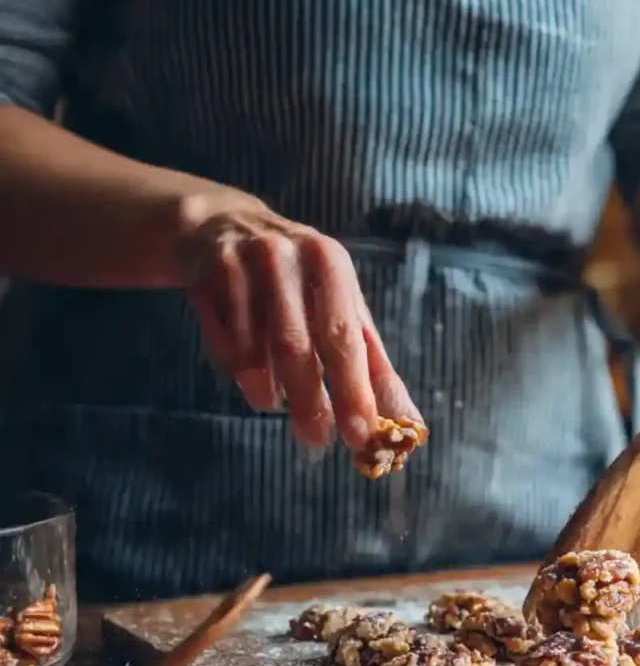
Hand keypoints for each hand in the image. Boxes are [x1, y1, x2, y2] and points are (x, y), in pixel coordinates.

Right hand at [177, 196, 418, 448]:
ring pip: (253, 348)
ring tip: (277, 406)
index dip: (354, 390)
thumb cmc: (299, 282)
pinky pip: (222, 343)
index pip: (344, 338)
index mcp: (330, 264)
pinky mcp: (204, 276)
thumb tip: (409, 423)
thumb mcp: (340, 307)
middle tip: (317, 439)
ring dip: (268, 389)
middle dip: (310, 400)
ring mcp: (240, 264)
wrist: (223, 226)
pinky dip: (239, 372)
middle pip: (296, 345)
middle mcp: (286, 257)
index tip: (362, 435)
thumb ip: (372, 364)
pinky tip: (252, 381)